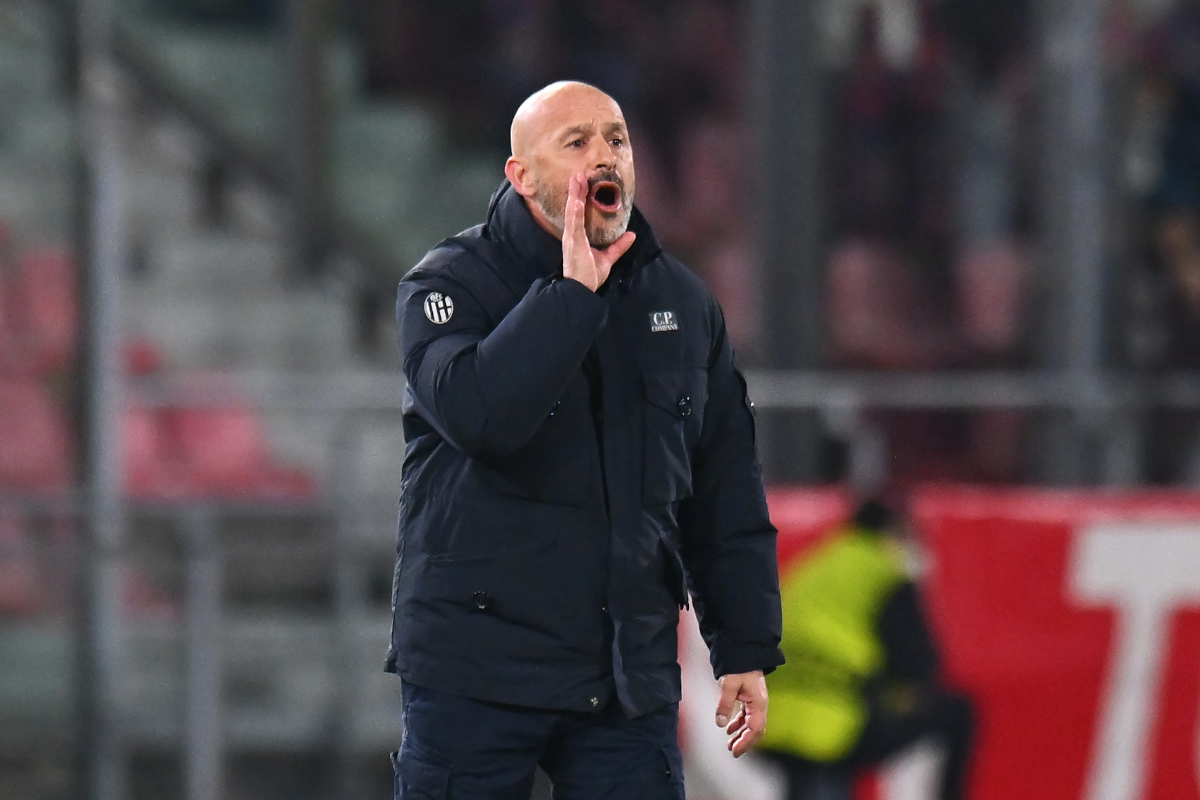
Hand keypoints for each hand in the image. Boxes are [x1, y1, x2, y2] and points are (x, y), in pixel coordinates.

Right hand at [561, 173, 635, 291]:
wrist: (580, 291)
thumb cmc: (589, 276)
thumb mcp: (607, 258)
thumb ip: (618, 247)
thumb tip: (632, 235)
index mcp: (578, 236)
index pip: (580, 212)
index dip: (581, 197)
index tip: (583, 182)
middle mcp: (572, 234)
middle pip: (574, 208)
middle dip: (577, 191)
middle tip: (579, 173)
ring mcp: (571, 238)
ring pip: (573, 211)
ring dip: (575, 195)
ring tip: (577, 179)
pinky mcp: (572, 244)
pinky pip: (574, 225)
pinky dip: (575, 212)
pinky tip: (577, 201)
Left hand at [715, 670, 767, 757]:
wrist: (743, 650)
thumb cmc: (738, 665)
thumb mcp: (728, 684)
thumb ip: (724, 704)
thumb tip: (720, 723)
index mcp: (758, 703)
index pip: (755, 728)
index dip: (745, 741)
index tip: (735, 750)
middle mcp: (760, 704)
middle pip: (756, 729)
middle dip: (745, 742)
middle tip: (733, 751)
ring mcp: (756, 701)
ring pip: (751, 724)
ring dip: (741, 734)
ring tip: (729, 743)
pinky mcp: (750, 698)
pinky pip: (747, 716)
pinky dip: (739, 724)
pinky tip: (729, 728)